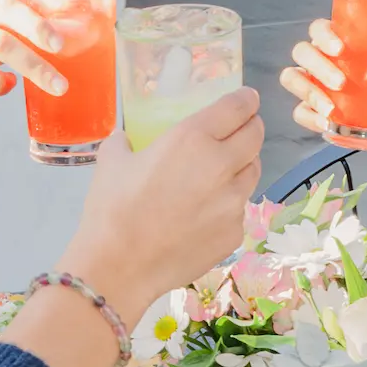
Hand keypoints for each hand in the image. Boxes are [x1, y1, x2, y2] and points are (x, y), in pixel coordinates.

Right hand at [9, 89, 266, 366]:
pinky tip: (205, 213)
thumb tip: (126, 139)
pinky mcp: (234, 233)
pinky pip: (239, 210)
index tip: (245, 100)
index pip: (238, 107)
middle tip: (240, 130)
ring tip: (222, 172)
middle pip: (255, 136)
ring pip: (253, 173)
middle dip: (250, 128)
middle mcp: (222, 165)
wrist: (119, 267)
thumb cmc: (111, 209)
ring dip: (242, 166)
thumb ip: (126, 142)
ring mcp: (233, 202)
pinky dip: (228, 205)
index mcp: (193, 137)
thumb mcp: (112, 161)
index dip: (245, 100)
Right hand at [279, 17, 366, 139]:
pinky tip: (325, 124)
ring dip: (308, 92)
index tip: (340, 48)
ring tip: (331, 110)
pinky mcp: (311, 107)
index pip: (318, 28)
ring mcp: (311, 81)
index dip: (323, 35)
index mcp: (336, 38)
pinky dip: (309, 117)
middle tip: (341, 83)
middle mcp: (319, 56)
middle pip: (302, 52)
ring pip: (292, 78)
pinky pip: (299, 111)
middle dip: (318, 67)